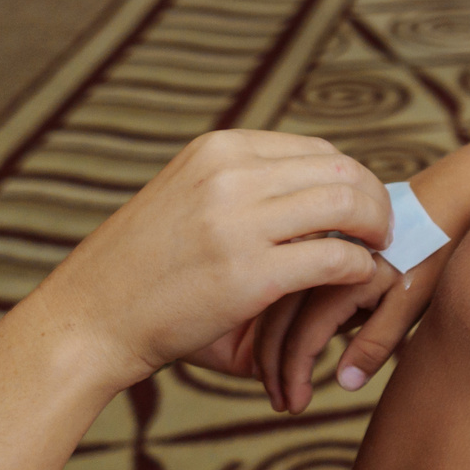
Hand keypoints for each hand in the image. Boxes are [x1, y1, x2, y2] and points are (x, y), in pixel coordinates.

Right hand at [31, 130, 388, 398]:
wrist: (87, 321)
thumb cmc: (144, 272)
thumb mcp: (192, 202)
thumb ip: (251, 192)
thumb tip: (321, 200)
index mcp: (218, 150)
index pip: (316, 149)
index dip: (350, 179)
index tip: (360, 210)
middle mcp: (229, 174)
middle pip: (341, 169)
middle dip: (374, 200)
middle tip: (383, 232)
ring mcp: (237, 222)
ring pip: (347, 204)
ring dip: (376, 228)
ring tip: (376, 253)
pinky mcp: (248, 274)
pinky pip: (335, 257)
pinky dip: (358, 268)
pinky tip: (354, 283)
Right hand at [250, 243, 449, 412]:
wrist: (444, 199)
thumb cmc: (433, 254)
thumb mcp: (411, 302)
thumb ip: (376, 343)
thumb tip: (343, 383)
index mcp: (342, 282)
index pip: (302, 340)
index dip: (293, 377)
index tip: (295, 406)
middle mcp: (320, 266)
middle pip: (277, 323)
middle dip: (271, 368)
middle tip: (281, 404)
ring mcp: (317, 255)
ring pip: (277, 304)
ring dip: (270, 345)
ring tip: (277, 383)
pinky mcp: (321, 250)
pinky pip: (290, 288)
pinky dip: (280, 320)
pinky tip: (284, 343)